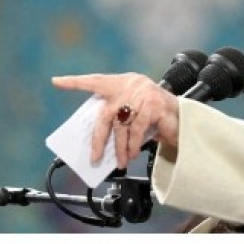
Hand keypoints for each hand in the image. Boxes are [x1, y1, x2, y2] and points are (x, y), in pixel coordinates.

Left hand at [51, 73, 179, 168]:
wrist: (186, 118)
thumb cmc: (156, 115)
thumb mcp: (134, 111)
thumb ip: (119, 115)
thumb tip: (98, 139)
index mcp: (123, 83)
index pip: (96, 81)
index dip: (76, 82)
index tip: (57, 81)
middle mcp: (132, 85)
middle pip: (106, 113)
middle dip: (98, 139)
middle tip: (94, 157)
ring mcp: (143, 94)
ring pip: (121, 125)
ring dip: (120, 148)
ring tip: (121, 162)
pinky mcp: (154, 105)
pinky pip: (136, 129)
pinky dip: (133, 144)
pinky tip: (133, 153)